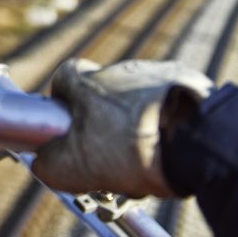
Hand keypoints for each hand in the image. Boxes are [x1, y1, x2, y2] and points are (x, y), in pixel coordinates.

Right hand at [30, 58, 213, 198]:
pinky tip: (170, 150)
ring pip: (137, 101)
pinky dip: (166, 123)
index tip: (68, 128)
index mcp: (87, 82)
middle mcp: (119, 70)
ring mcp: (155, 74)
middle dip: (104, 124)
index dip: (62, 103)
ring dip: (137, 125)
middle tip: (111, 157)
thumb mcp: (74, 166)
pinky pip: (168, 104)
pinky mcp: (187, 84)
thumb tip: (42, 163)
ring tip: (146, 160)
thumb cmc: (130, 147)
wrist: (195, 138)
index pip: (63, 79)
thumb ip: (48, 163)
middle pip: (102, 94)